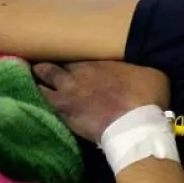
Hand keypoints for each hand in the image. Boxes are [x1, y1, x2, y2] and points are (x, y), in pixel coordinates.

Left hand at [33, 60, 170, 142]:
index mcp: (93, 64)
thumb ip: (134, 68)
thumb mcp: (150, 73)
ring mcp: (66, 99)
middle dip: (43, 68)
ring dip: (36, 87)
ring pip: (40, 89)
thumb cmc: (145, 96)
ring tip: (33, 87)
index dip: (64, 58)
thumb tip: (134, 68)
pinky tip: (37, 108)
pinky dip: (40, 107)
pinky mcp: (65, 119)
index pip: (68, 56)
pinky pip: (45, 109)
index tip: (62, 58)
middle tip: (39, 69)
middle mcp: (73, 78)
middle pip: (47, 69)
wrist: (135, 126)